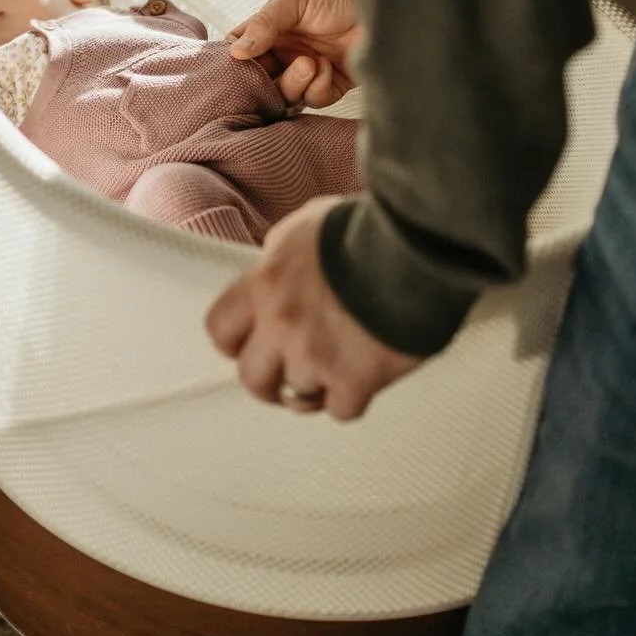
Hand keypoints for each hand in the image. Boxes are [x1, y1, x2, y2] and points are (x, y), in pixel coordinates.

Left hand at [205, 198, 421, 420]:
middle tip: (288, 376)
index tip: (251, 345)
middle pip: (251, 378)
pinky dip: (352, 398)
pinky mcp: (354, 381)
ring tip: (340, 365)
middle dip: (269, 381)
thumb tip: (273, 267)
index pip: (220, 328)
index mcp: (264, 284)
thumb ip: (281, 255)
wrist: (415, 249)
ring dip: (317, 385)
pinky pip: (341, 410)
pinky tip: (366, 377)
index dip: (235, 342)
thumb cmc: (365, 228)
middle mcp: (280, 325)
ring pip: (299, 396)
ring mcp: (315, 357)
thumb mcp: (306, 226)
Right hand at [227, 0, 360, 106]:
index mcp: (271, 31)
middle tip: (280, 65)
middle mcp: (287, 53)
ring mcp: (310, 69)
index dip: (235, 63)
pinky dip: (317, 87)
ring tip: (309, 62)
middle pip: (262, 82)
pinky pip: (316, 99)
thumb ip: (263, 24)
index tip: (236, 65)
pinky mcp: (335, 82)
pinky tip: (326, 65)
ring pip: (287, 95)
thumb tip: (235, 52)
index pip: (242, 53)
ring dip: (294, 83)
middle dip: (266, 81)